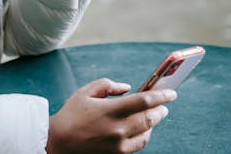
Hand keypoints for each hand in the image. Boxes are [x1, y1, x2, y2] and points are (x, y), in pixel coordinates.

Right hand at [46, 78, 176, 153]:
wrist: (58, 142)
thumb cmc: (71, 114)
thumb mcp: (85, 92)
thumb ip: (107, 85)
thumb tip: (127, 88)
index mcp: (110, 110)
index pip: (144, 101)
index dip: (161, 96)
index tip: (171, 93)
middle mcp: (118, 129)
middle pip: (150, 119)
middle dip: (161, 110)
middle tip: (164, 105)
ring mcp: (119, 145)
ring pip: (147, 134)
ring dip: (153, 123)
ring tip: (152, 116)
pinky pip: (139, 145)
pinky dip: (144, 136)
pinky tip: (142, 130)